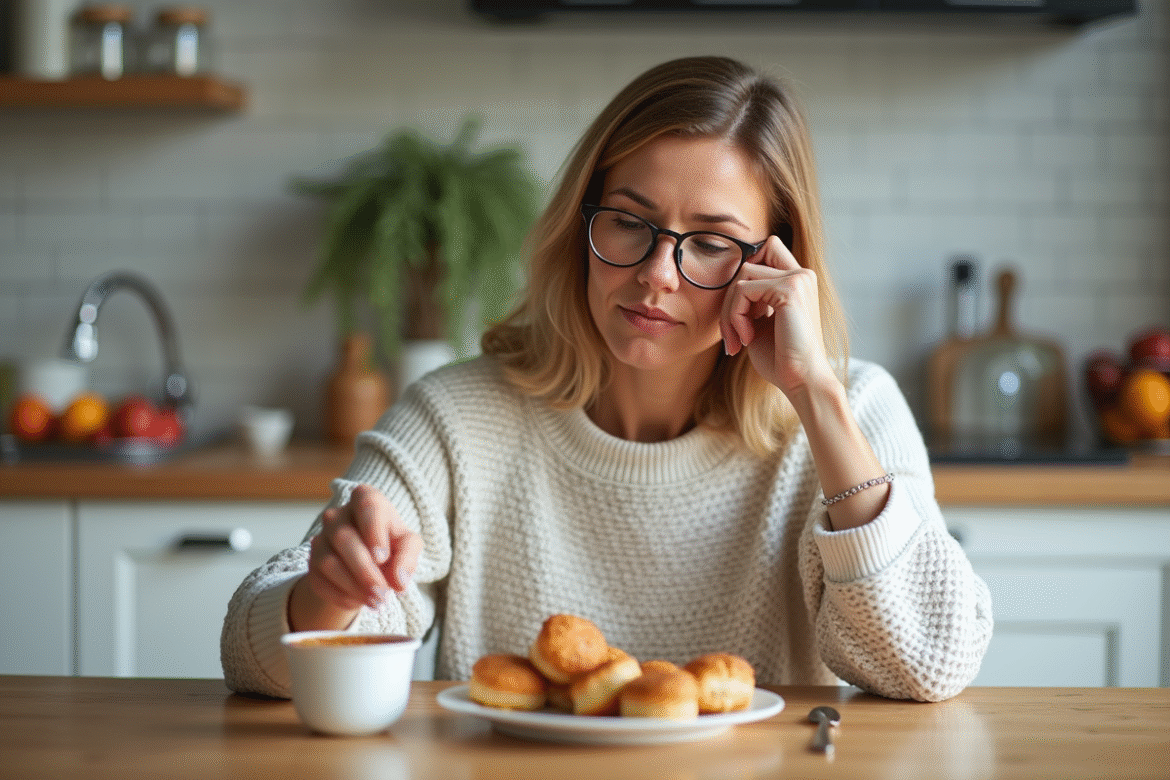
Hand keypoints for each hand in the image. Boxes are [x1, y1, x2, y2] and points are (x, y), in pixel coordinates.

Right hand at [302, 484, 422, 614]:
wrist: (368, 563)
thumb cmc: (390, 544)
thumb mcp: (408, 545)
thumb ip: (408, 558)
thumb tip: (399, 582)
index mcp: (365, 499)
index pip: (366, 505)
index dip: (373, 531)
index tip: (382, 557)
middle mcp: (337, 515)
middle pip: (344, 538)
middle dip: (365, 570)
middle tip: (383, 594)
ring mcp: (320, 539)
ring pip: (329, 562)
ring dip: (353, 586)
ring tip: (376, 602)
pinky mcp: (311, 564)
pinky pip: (320, 581)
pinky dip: (341, 596)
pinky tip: (358, 601)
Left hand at [719, 235, 834, 396]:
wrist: (801, 380)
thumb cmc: (780, 358)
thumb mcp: (761, 322)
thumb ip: (751, 300)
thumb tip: (731, 284)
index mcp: (798, 281)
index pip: (766, 250)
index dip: (744, 276)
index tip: (740, 315)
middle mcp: (802, 275)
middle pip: (748, 262)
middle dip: (731, 296)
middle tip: (732, 331)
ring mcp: (798, 279)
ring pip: (741, 276)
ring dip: (730, 310)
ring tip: (738, 338)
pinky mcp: (789, 289)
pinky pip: (742, 290)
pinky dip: (735, 316)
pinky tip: (746, 338)